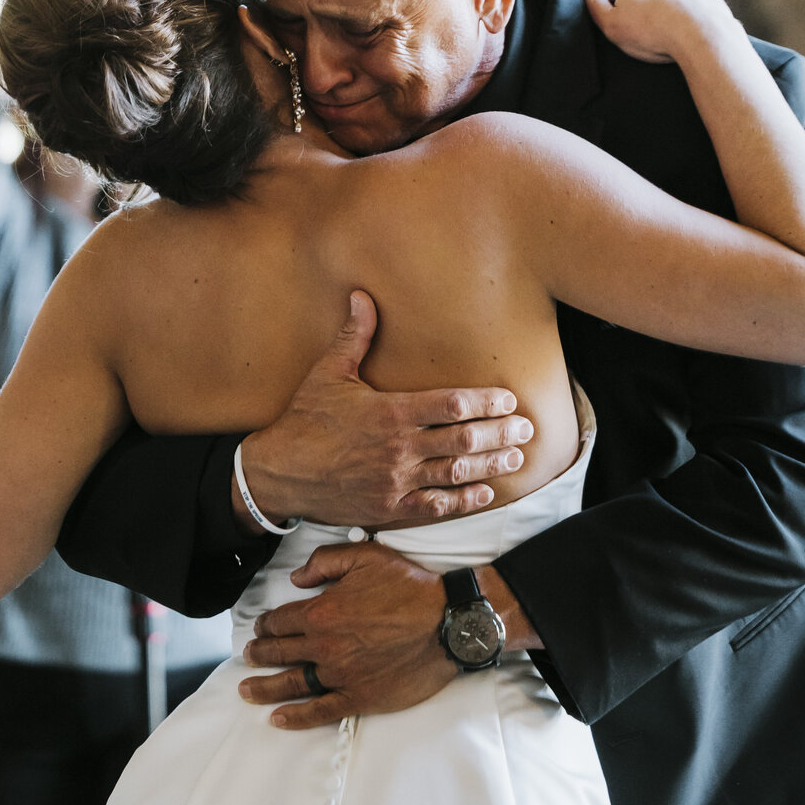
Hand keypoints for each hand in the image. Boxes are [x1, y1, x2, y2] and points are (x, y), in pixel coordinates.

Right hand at [233, 292, 532, 531]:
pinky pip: (436, 507)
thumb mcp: (328, 372)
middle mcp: (398, 448)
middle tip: (526, 429)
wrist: (278, 472)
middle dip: (499, 433)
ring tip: (515, 458)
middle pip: (462, 439)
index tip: (508, 400)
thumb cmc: (303, 419)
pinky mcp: (389, 508)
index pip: (451, 404)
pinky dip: (464, 501)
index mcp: (390, 411)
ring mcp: (396, 481)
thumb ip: (354, 336)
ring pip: (456, 473)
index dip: (484, 402)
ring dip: (490, 465)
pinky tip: (485, 495)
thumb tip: (362, 295)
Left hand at [238, 542, 450, 726]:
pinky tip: (278, 719)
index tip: (259, 627)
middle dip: (259, 654)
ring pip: (293, 684)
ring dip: (266, 688)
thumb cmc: (409, 587)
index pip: (282, 620)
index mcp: (323, 610)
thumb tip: (296, 578)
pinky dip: (297, 718)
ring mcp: (341, 674)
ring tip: (246, 691)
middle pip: (281, 652)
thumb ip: (325, 562)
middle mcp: (325, 645)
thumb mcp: (365, 556)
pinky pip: (321, 711)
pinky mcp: (360, 697)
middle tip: (247, 657)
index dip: (266, 624)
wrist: (447, 622)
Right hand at [579, 0, 736, 65]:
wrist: (702, 37)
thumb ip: (594, 7)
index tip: (615, 25)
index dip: (609, 8)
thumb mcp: (614, 27)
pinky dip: (687, 12)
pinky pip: (691, 2)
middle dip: (638, 6)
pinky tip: (688, 30)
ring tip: (666, 32)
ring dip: (663, 6)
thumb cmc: (653, 36)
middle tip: (641, 32)